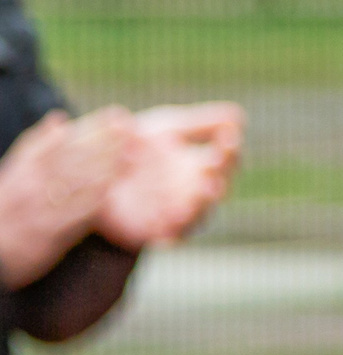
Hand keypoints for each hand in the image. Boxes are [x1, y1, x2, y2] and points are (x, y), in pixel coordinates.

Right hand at [0, 109, 133, 286]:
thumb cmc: (9, 205)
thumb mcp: (16, 171)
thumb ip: (38, 145)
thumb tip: (60, 117)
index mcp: (23, 167)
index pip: (60, 142)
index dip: (89, 128)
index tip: (115, 115)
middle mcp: (30, 185)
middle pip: (71, 159)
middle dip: (103, 143)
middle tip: (131, 130)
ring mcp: (39, 208)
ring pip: (75, 184)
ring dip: (104, 168)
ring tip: (129, 155)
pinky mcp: (47, 233)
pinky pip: (73, 215)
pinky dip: (92, 201)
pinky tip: (111, 192)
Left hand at [98, 102, 242, 249]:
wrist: (91, 176)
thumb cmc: (136, 149)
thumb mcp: (166, 129)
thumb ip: (198, 125)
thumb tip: (238, 115)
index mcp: (202, 166)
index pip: (226, 159)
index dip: (230, 149)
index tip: (228, 137)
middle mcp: (196, 192)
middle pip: (218, 187)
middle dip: (217, 175)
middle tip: (212, 163)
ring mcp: (178, 214)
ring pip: (198, 214)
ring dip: (201, 205)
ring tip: (201, 193)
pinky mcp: (155, 233)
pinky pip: (168, 238)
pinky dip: (171, 236)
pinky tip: (170, 227)